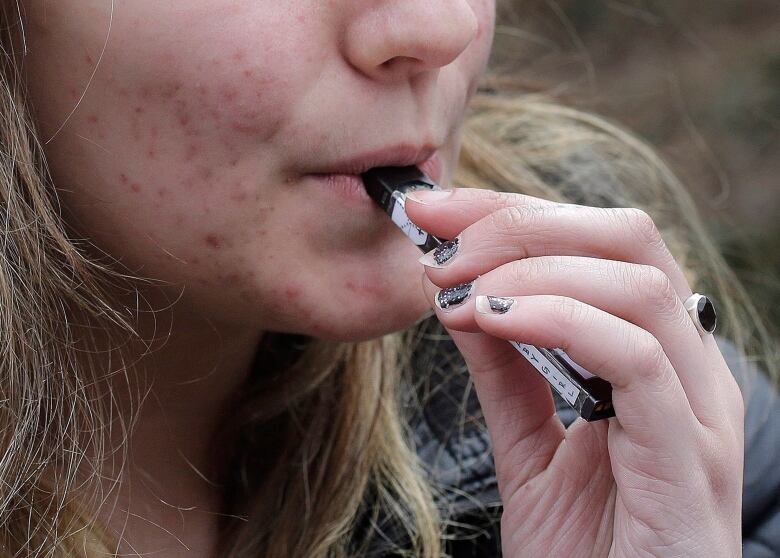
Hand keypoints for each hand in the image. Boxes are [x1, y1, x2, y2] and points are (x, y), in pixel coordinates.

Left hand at [404, 188, 743, 556]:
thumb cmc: (586, 552)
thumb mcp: (530, 446)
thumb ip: (508, 373)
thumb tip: (465, 298)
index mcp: (656, 356)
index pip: (599, 243)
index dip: (514, 212)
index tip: (435, 211)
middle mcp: (689, 369)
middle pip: (627, 238)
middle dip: (522, 223)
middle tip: (442, 246)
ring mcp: (699, 411)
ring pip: (637, 283)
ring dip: (533, 268)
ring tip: (460, 290)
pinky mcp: (692, 456)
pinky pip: (639, 357)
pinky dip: (560, 319)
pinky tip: (495, 322)